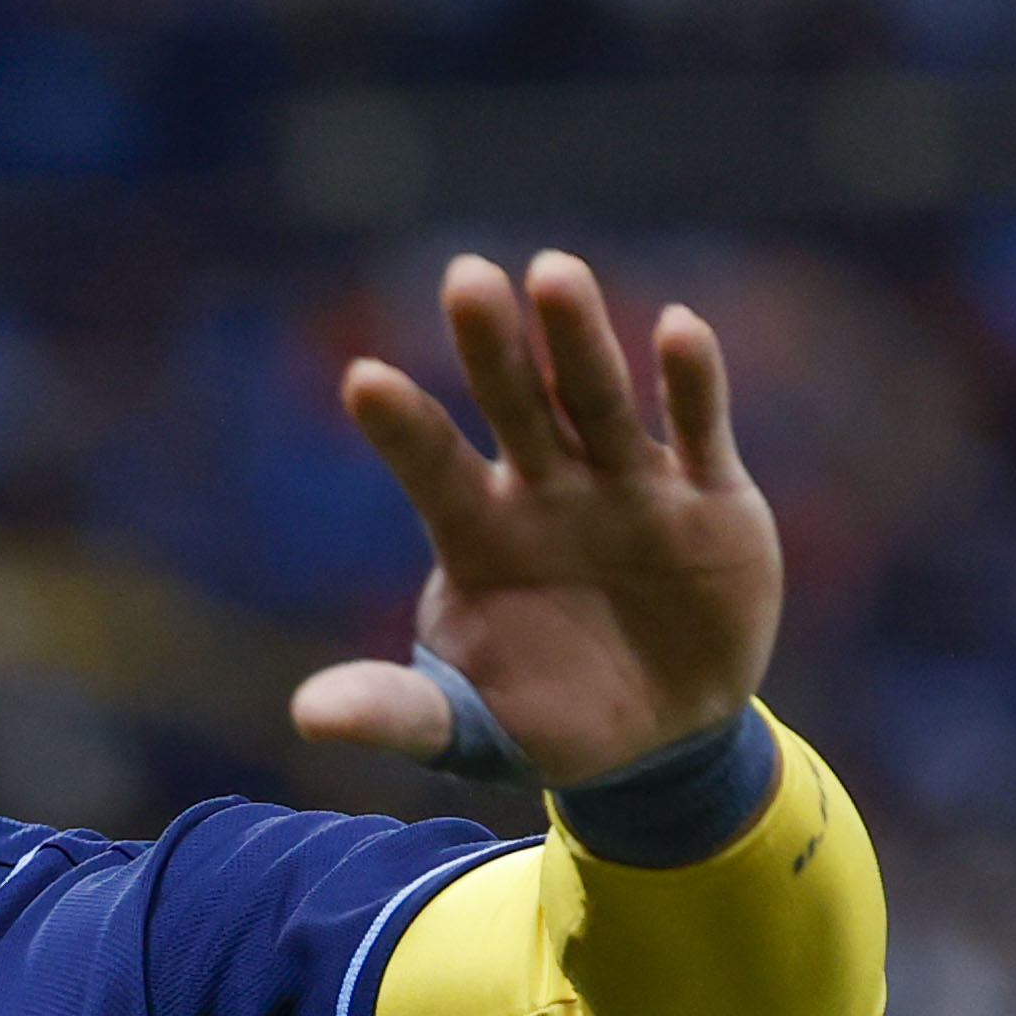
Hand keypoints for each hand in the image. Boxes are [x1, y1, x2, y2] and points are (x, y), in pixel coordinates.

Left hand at [289, 251, 780, 785]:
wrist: (661, 741)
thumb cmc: (544, 721)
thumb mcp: (467, 732)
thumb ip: (398, 713)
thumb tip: (306, 718)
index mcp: (476, 533)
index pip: (430, 468)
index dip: (401, 427)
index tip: (362, 380)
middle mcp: (546, 491)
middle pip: (515, 406)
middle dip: (492, 347)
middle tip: (465, 278)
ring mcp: (628, 485)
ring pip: (599, 399)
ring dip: (579, 340)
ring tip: (553, 274)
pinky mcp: (709, 498)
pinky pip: (698, 428)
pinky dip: (690, 381)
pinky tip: (675, 328)